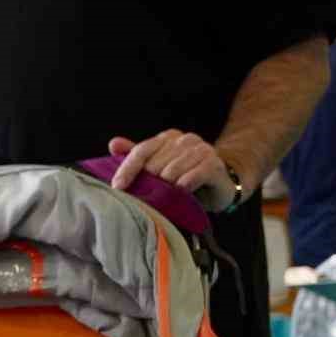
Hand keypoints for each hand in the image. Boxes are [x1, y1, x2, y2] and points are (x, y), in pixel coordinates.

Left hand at [107, 130, 237, 211]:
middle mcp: (184, 140)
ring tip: (170, 198)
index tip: (117, 187)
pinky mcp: (213, 165)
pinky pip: (190, 178)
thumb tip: (114, 143)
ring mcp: (201, 150)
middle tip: (152, 198)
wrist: (222, 184)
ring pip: (171, 173)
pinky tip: (183, 194)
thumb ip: (138, 156)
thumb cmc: (186, 177)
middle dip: (150, 185)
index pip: (141, 151)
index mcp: (168, 138)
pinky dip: (183, 189)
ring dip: (167, 190)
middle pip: (154, 165)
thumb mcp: (160, 167)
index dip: (127, 169)